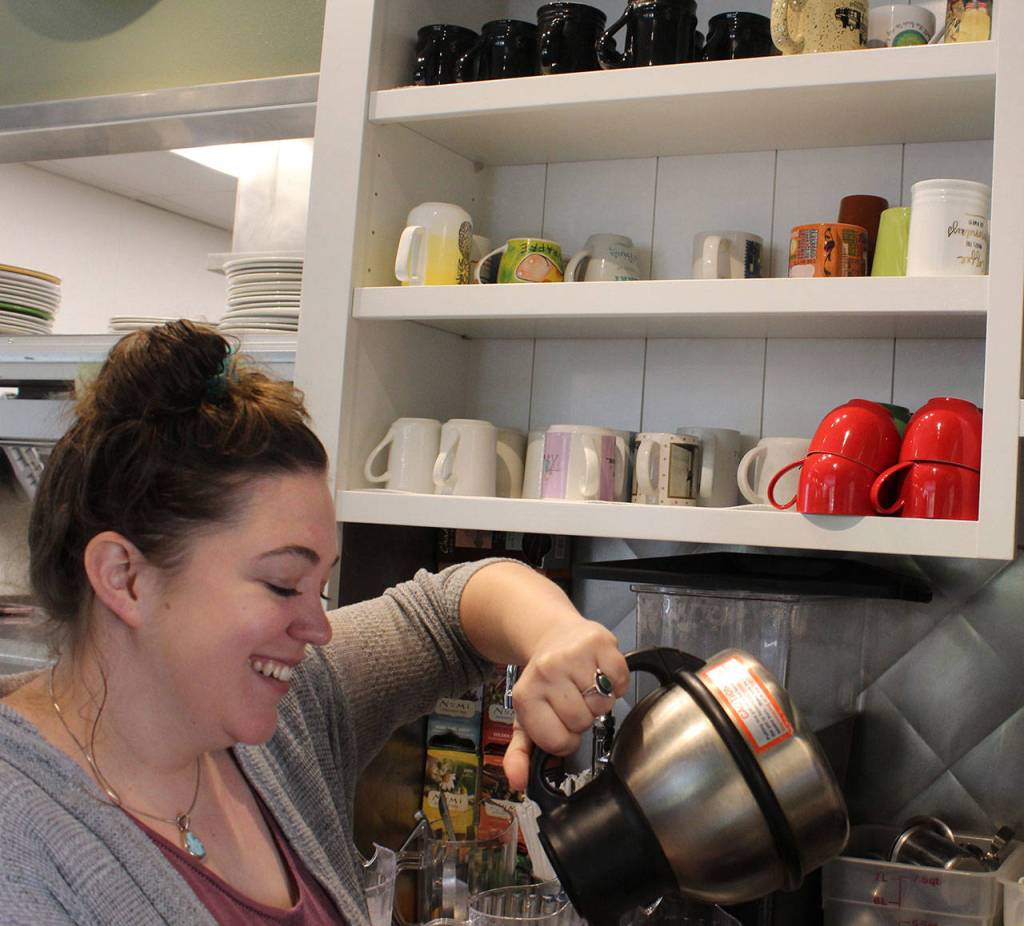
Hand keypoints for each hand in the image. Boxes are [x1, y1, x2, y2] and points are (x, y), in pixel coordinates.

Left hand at [502, 619, 627, 790]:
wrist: (553, 635)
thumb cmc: (544, 681)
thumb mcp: (526, 717)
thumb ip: (520, 753)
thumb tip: (518, 781)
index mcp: (526, 695)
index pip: (558, 742)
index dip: (565, 739)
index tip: (561, 723)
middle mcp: (547, 672)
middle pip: (582, 723)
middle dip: (582, 718)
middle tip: (574, 701)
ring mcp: (573, 655)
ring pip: (603, 704)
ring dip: (599, 701)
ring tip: (586, 687)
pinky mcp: (599, 642)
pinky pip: (620, 680)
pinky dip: (616, 683)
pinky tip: (600, 674)